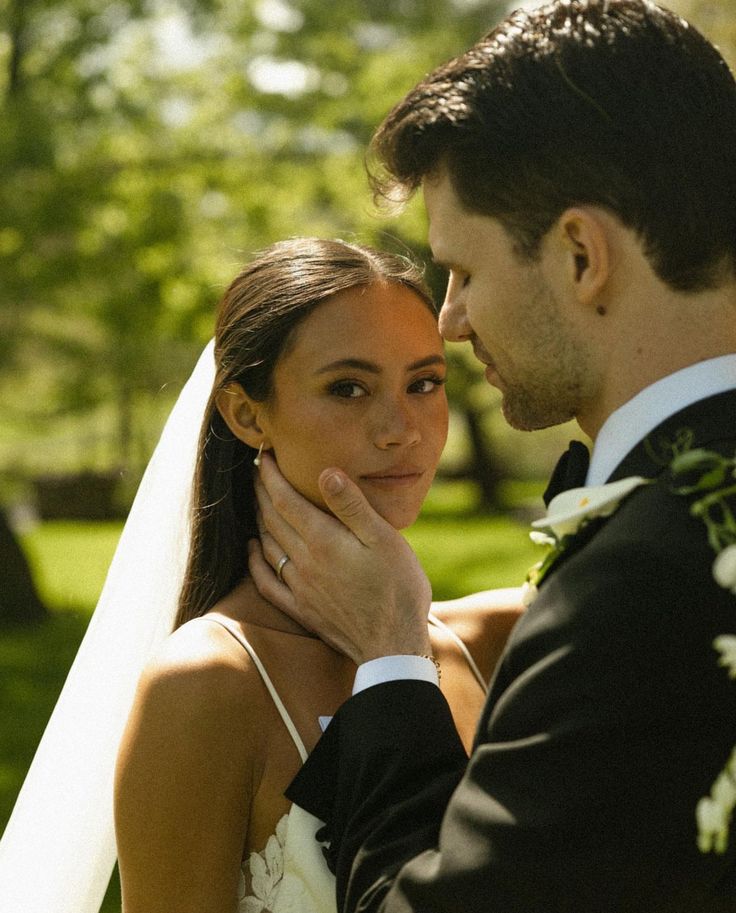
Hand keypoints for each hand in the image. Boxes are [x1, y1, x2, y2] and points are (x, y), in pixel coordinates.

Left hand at [249, 453, 431, 663]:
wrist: (393, 644)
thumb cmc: (398, 587)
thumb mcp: (384, 538)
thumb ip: (351, 505)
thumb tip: (325, 472)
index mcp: (322, 540)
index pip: (284, 499)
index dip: (270, 475)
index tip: (263, 454)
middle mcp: (303, 562)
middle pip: (270, 519)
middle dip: (261, 490)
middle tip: (256, 469)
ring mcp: (299, 587)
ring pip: (267, 545)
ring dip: (258, 518)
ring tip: (257, 499)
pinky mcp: (302, 609)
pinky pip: (266, 581)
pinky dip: (254, 560)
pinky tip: (253, 549)